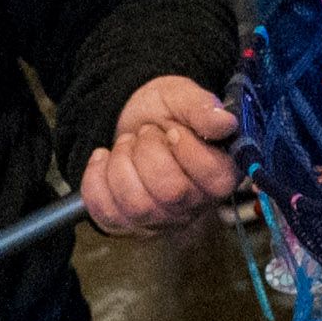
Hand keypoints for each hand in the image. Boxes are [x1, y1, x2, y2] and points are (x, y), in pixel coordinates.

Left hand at [81, 75, 240, 235]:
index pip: (212, 176)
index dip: (187, 148)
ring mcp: (159, 219)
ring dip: (122, 162)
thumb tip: (225, 123)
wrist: (132, 117)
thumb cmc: (166, 112)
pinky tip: (104, 158)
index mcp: (220, 175)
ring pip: (136, 204)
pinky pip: (105, 210)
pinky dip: (96, 176)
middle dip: (149, 151)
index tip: (173, 130)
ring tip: (128, 145)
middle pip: (170, 192)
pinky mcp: (125, 222)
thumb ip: (204, 108)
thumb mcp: (185, 98)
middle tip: (146, 134)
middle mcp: (193, 205)